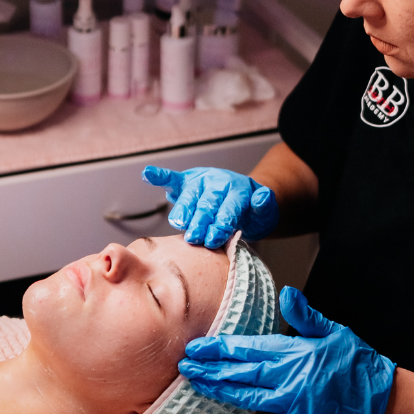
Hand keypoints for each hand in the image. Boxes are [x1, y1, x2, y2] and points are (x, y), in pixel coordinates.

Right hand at [141, 165, 278, 247]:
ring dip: (183, 210)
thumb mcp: (265, 211)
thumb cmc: (251, 211)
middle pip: (206, 204)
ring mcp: (200, 181)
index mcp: (237, 190)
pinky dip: (160, 176)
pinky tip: (148, 174)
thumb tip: (263, 196)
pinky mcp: (186, 182)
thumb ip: (264, 205)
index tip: (213, 239)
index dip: (221, 224)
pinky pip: (172, 179)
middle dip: (200, 221)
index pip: (228, 208)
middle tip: (195, 238)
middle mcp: (217, 182)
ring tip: (180, 224)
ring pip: (189, 196)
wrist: (243, 199)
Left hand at [178, 287, 395, 413]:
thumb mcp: (333, 331)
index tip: (195, 347)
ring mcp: (293, 403)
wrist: (383, 399)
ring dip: (218, 391)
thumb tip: (287, 294)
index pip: (247, 348)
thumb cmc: (357, 362)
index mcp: (294, 351)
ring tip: (195, 386)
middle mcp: (289, 376)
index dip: (219, 347)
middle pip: (240, 372)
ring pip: (246, 397)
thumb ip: (306, 315)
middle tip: (184, 366)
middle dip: (210, 369)